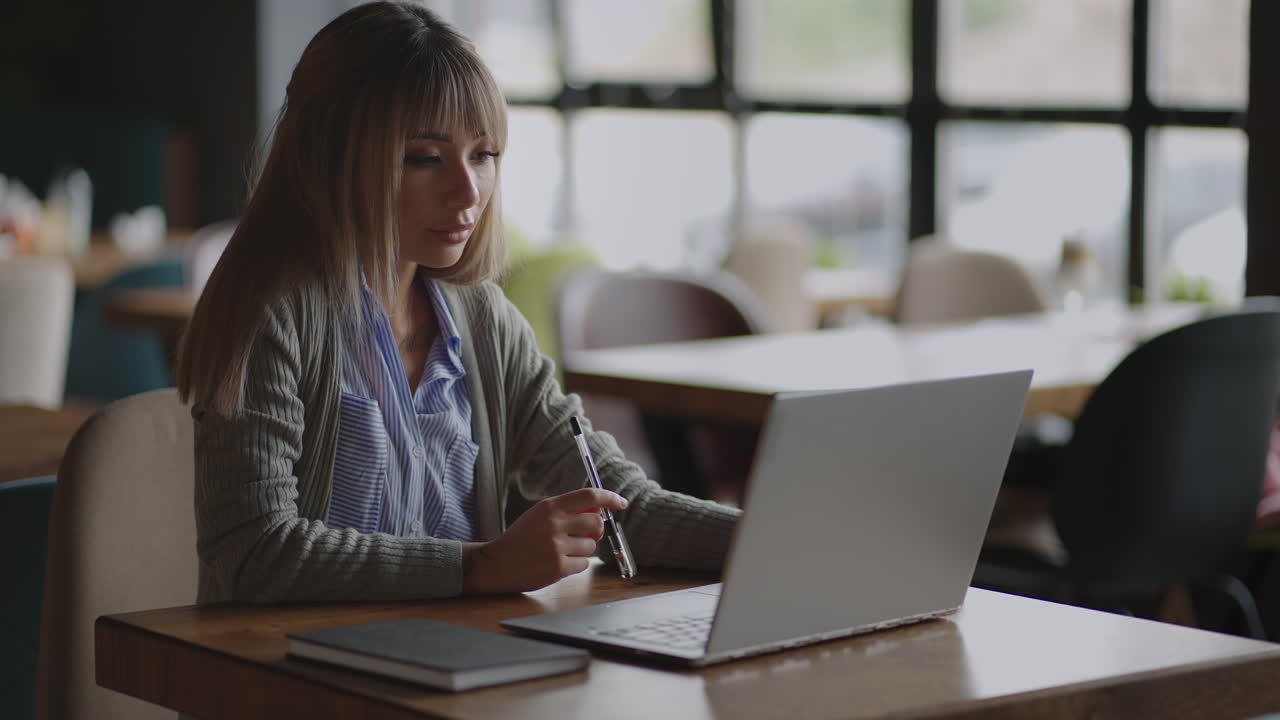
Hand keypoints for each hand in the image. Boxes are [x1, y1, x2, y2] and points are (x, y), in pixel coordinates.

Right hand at [462, 488, 627, 592]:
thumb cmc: (522, 538)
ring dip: (584, 550)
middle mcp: (554, 524)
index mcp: (550, 507)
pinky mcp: (557, 568)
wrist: (497, 563)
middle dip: (597, 530)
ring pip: (592, 547)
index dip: (610, 498)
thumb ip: (567, 511)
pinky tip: (558, 563)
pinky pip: (583, 564)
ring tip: (563, 551)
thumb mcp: (540, 515)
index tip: (621, 502)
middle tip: (587, 535)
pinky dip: (576, 564)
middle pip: (597, 523)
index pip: (589, 496)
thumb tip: (600, 511)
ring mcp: (556, 547)